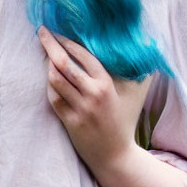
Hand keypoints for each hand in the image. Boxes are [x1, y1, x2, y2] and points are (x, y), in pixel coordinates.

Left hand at [37, 25, 148, 172]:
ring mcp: (80, 109)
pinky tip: (49, 78)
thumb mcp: (133, 94)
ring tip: (45, 56)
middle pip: (64, 64)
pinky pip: (53, 98)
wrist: (116, 155)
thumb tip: (144, 45)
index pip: (82, 55)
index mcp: (107, 84)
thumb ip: (134, 71)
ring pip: (55, 80)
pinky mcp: (70, 122)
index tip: (57, 31)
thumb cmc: (125, 120)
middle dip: (50, 44)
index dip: (67, 41)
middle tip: (41, 32)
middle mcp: (93, 95)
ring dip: (47, 65)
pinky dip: (49, 86)